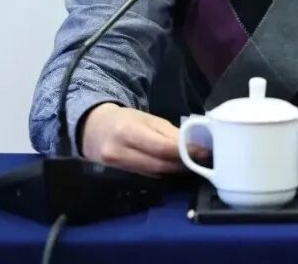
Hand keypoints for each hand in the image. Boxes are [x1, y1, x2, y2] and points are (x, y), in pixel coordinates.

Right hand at [80, 102, 208, 175]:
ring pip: (155, 174)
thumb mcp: (147, 119)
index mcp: (127, 132)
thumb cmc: (124, 121)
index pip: (162, 148)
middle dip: (184, 164)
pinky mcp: (117, 179)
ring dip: (175, 171)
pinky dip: (162, 175)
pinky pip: (147, 178)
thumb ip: (170, 133)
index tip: (204, 151)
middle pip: (160, 165)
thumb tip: (195, 145)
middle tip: (202, 160)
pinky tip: (174, 170)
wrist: (92, 130)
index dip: (186, 152)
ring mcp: (116, 169)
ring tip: (192, 164)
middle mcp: (118, 153)